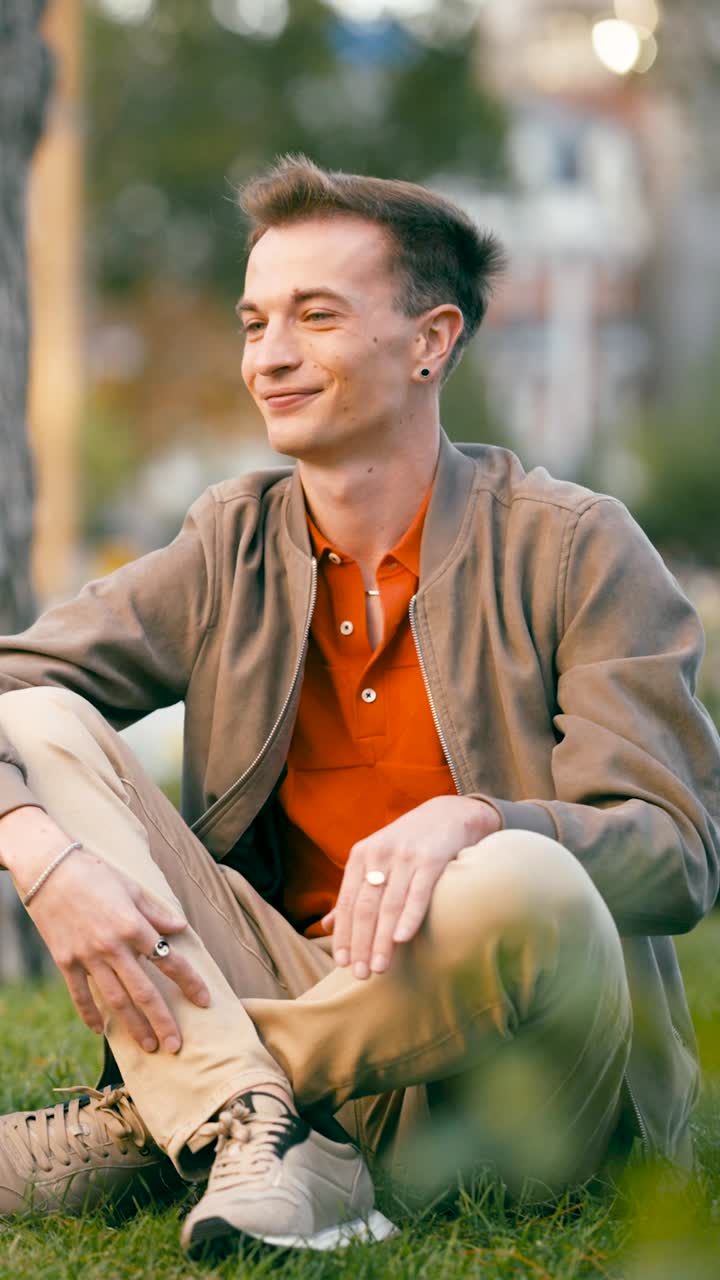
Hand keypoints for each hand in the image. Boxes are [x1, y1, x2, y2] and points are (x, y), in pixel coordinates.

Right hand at [2, 809, 209, 1053]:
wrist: (49, 871)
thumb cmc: (95, 874)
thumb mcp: (132, 888)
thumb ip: (156, 913)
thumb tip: (181, 929)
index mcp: (134, 926)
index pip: (169, 960)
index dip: (189, 982)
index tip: (204, 1001)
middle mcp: (113, 946)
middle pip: (144, 991)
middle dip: (163, 1021)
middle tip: (176, 1046)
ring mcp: (88, 957)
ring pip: (116, 1000)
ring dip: (134, 1027)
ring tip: (149, 1046)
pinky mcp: (66, 961)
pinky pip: (81, 995)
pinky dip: (91, 1015)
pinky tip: (101, 1031)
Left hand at [320, 796, 499, 979]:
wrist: (449, 814)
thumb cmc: (408, 844)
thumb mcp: (375, 860)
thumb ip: (354, 892)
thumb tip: (326, 925)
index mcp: (361, 855)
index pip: (348, 902)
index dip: (344, 934)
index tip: (342, 963)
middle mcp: (379, 854)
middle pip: (365, 907)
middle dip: (361, 943)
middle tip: (360, 975)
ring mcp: (405, 856)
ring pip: (389, 905)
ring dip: (382, 940)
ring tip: (379, 968)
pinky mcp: (431, 859)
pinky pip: (418, 893)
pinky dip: (408, 917)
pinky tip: (401, 939)